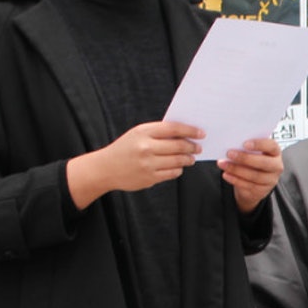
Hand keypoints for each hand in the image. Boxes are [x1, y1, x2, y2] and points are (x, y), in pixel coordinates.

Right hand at [67, 120, 202, 208]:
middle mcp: (146, 147)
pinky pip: (172, 173)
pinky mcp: (149, 178)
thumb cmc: (125, 148)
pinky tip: (178, 167)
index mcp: (143, 132)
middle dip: (192, 147)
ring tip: (190, 158)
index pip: (173, 129)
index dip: (190, 131)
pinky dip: (178, 170)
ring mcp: (148, 164)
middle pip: (178, 146)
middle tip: (198, 147)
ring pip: (178, 161)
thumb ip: (158, 133)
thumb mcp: (137, 134)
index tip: (201, 133)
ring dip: (188, 159)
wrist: (105, 168)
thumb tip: (185, 134)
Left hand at [221, 137, 282, 215]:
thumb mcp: (252, 153)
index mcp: (275, 152)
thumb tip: (232, 146)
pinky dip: (235, 179)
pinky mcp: (262, 191)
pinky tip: (226, 174)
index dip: (259, 144)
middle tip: (229, 153)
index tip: (245, 144)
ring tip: (222, 164)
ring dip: (236, 169)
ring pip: (255, 176)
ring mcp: (270, 180)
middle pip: (264, 163)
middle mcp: (276, 166)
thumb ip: (246, 148)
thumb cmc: (253, 161)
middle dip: (245, 158)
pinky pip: (248, 185)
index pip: (272, 146)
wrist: (254, 182)